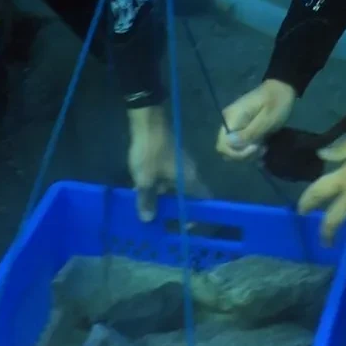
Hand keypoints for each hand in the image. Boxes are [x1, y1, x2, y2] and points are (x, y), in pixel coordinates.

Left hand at [127, 105, 208, 222]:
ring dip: (163, 196)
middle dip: (174, 208)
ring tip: (148, 207)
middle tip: (161, 221)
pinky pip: (167, 175)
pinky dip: (158, 184)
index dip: (197, 214)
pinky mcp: (169, 155)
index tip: (183, 225)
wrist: (147, 120)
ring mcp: (179, 162)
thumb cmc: (151, 151)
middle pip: (187, 194)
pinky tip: (142, 189)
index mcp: (189, 179)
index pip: (203, 200)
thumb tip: (148, 219)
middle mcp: (189, 172)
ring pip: (175, 185)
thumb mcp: (145, 178)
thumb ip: (147, 200)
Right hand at [215, 79, 296, 160]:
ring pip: (233, 149)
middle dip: (244, 155)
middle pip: (226, 149)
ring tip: (264, 147)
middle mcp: (228, 122)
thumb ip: (249, 133)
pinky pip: (240, 144)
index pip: (222, 145)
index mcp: (231, 118)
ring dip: (248, 153)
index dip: (237, 153)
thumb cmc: (276, 103)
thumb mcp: (267, 119)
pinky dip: (250, 149)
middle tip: (262, 149)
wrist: (282, 89)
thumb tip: (229, 143)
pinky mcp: (240, 127)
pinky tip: (262, 146)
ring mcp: (234, 125)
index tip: (256, 147)